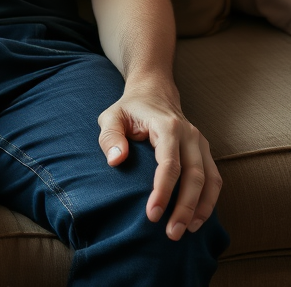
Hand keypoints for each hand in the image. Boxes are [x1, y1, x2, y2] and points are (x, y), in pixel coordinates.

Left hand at [98, 85, 221, 240]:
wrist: (153, 92)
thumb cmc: (129, 108)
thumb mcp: (111, 116)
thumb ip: (110, 136)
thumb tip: (116, 161)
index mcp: (166, 125)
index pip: (170, 163)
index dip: (163, 191)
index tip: (152, 214)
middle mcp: (189, 134)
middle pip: (194, 176)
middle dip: (184, 208)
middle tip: (172, 233)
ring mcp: (201, 143)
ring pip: (210, 180)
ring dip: (201, 209)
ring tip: (187, 231)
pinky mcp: (205, 152)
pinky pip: (214, 179)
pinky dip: (209, 201)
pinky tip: (197, 218)